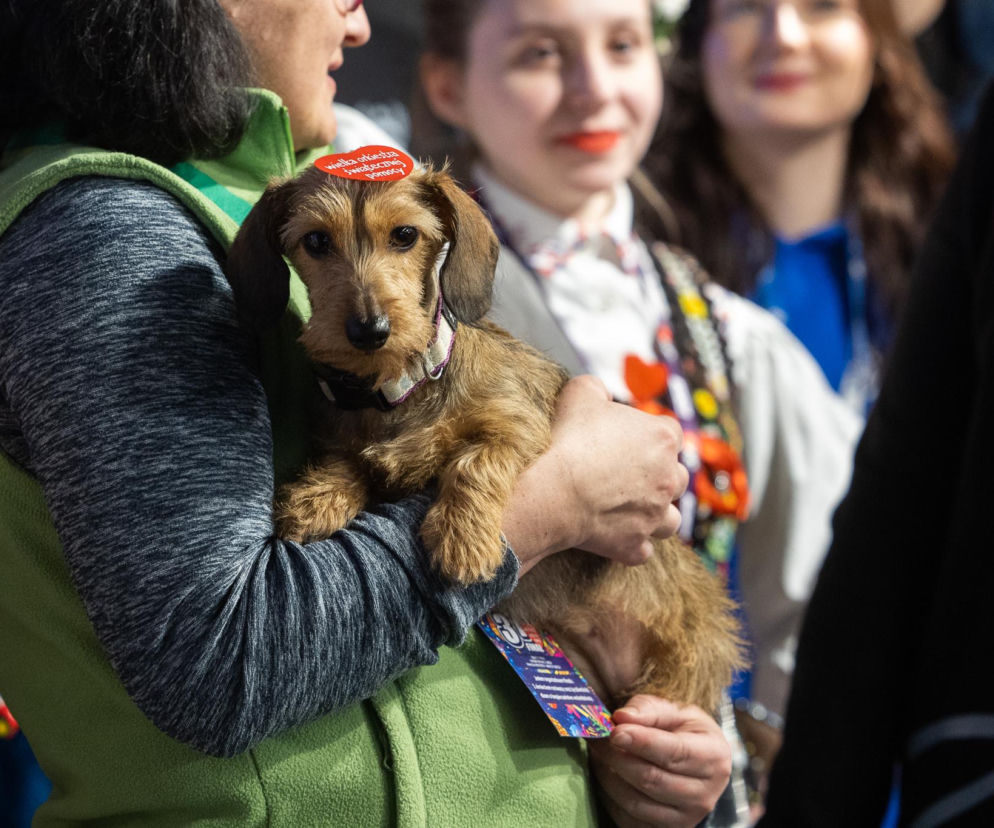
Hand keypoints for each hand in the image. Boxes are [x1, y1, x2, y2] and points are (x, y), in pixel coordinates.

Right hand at [503, 375, 687, 573]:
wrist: (553, 491)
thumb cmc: (568, 440)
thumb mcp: (579, 394)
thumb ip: (595, 388)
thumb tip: (598, 392)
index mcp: (663, 438)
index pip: (669, 432)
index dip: (647, 435)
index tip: (625, 440)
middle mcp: (669, 478)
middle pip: (677, 477)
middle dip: (658, 476)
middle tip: (626, 475)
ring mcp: (654, 516)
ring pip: (671, 519)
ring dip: (656, 514)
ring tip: (631, 510)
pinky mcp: (635, 546)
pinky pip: (642, 550)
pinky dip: (631, 544)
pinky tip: (614, 537)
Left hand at [589, 695, 730, 827]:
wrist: (696, 762)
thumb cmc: (682, 731)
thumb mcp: (674, 711)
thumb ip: (648, 710)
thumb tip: (621, 717)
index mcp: (713, 756)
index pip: (675, 752)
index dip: (642, 742)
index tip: (615, 731)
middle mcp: (705, 794)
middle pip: (652, 779)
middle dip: (617, 757)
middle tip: (597, 738)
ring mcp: (686, 818)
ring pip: (636, 802)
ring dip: (608, 776)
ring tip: (598, 753)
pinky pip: (628, 819)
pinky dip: (610, 797)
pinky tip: (605, 774)